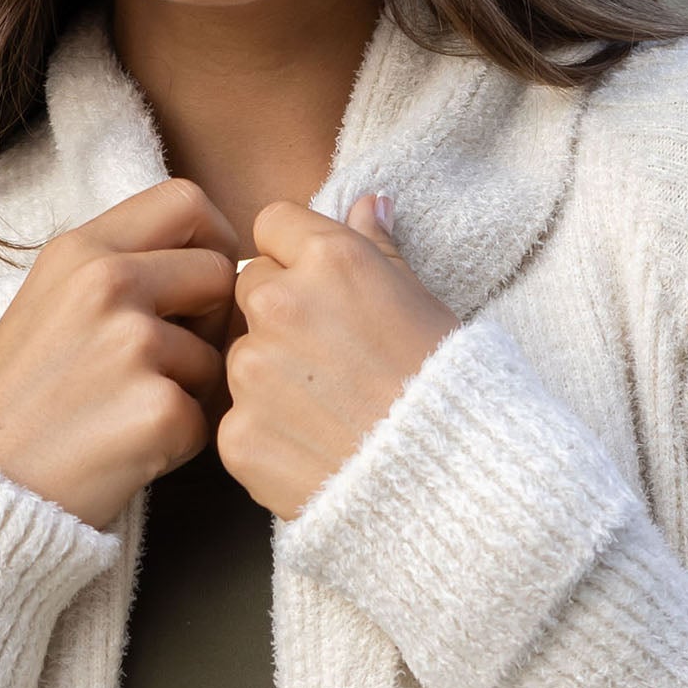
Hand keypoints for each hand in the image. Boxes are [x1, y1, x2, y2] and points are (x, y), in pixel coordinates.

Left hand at [214, 193, 460, 521]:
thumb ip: (378, 246)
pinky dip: (266, 431)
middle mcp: (278, 303)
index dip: (296, 254)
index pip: (272, 223)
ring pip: (239, 352)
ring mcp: (251, 371)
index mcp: (327, 258)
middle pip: (250, 285)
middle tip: (329, 353)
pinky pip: (237, 418)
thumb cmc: (446, 387)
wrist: (450, 486)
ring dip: (268, 371)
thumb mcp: (421, 300)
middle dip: (279, 311)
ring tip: (327, 406)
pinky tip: (312, 445)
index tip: (323, 288)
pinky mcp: (237, 434)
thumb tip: (366, 201)